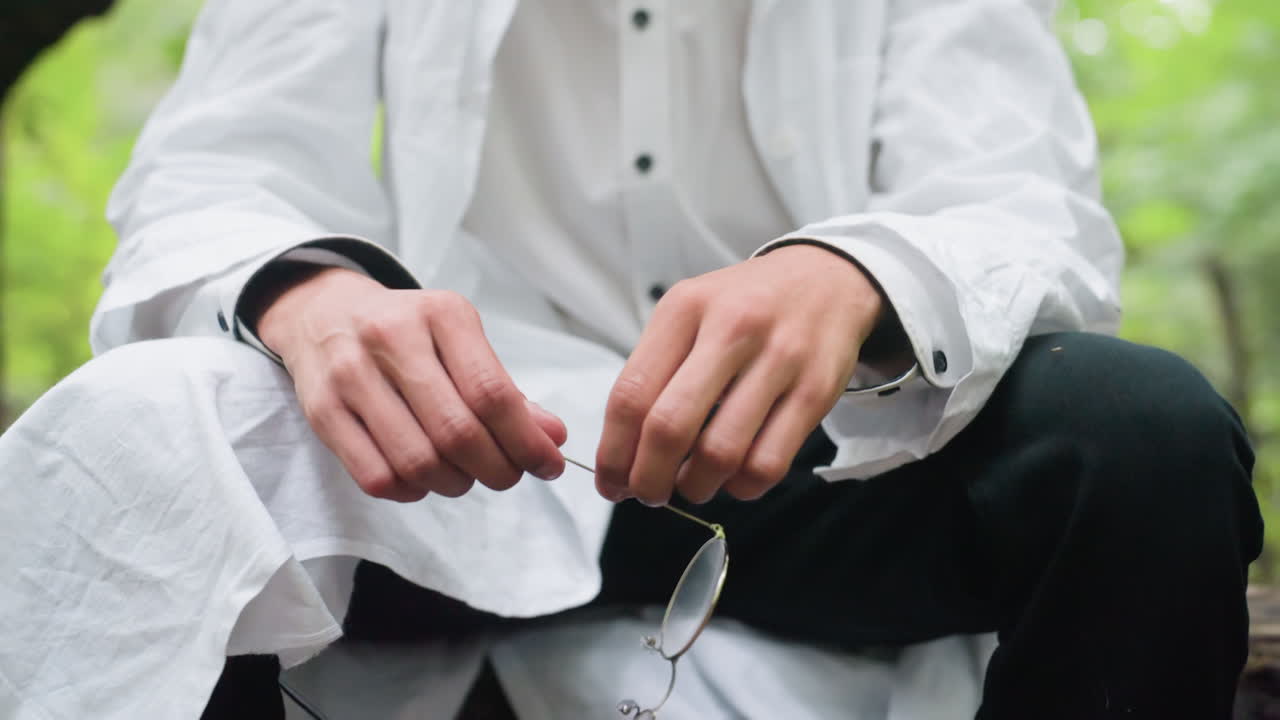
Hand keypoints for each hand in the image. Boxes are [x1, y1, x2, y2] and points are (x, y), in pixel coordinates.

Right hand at [256, 266, 566, 501]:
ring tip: (466, 475)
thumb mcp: (460, 340)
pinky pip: (377, 477)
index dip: (527, 442)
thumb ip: (506, 390)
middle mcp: (391, 338)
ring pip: (417, 461)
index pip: (492, 393)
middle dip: (497, 469)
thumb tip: (553, 438)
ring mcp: (350, 374)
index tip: (548, 464)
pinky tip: (424, 479)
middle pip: (457, 432)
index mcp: (441, 314)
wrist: (323, 312)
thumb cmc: (407, 332)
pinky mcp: (321, 410)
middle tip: (508, 476)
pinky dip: (412, 491)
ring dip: (456, 484)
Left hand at [594, 244, 882, 504]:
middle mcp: (732, 328)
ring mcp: (779, 359)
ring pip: (720, 454)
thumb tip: (625, 455)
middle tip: (648, 494)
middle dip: (648, 479)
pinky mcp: (816, 391)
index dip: (614, 453)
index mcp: (685, 308)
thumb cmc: (745, 305)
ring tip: (692, 484)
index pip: (631, 394)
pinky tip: (733, 477)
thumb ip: (655, 371)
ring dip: (696, 487)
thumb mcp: (690, 311)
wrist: (826, 278)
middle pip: (669, 428)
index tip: (611, 483)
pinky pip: (768, 464)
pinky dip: (741, 487)